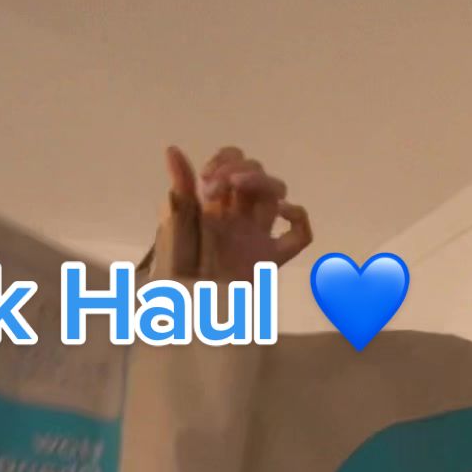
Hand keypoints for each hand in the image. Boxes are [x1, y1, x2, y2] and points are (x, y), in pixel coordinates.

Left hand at [163, 143, 311, 279]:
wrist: (186, 320)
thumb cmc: (173, 282)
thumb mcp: (172, 231)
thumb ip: (180, 193)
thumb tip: (173, 150)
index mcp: (214, 208)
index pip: (233, 165)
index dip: (226, 159)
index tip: (207, 178)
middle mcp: (238, 219)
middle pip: (256, 174)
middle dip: (238, 169)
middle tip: (213, 189)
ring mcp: (256, 238)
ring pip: (277, 195)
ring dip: (263, 181)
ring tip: (238, 187)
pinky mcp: (270, 261)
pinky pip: (300, 235)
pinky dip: (298, 218)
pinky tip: (281, 215)